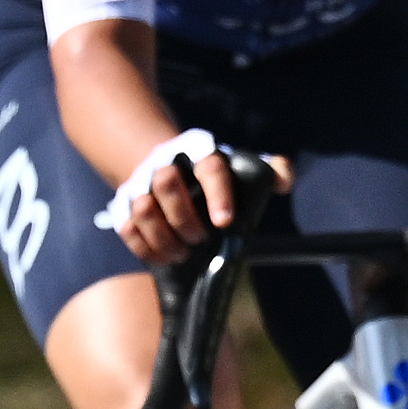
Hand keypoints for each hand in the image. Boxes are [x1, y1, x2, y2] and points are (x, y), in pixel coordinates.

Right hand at [92, 126, 281, 264]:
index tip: (225, 222)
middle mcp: (166, 162)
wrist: (165, 164)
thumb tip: (283, 182)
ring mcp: (141, 183)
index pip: (209, 166)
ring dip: (162, 237)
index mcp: (200, 150)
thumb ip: (269, 169)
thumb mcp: (240, 165)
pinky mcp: (124, 205)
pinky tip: (163, 258)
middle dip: (183, 217)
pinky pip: (127, 227)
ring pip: (143, 208)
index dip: (217, 194)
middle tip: (200, 239)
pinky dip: (144, 248)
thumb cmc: (212, 174)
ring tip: (182, 253)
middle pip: (166, 182)